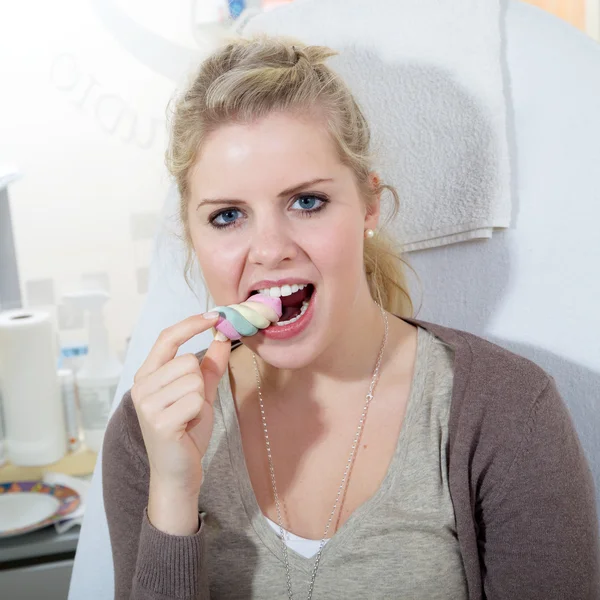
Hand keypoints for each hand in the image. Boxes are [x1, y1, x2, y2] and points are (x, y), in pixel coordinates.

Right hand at [131, 313, 230, 498]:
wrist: (178, 472)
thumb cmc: (186, 431)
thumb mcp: (200, 392)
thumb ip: (210, 365)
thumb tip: (222, 337)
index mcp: (147, 375)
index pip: (167, 338)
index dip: (191, 324)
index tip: (214, 315)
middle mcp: (141, 387)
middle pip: (188, 360)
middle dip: (199, 382)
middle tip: (191, 405)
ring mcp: (147, 404)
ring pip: (193, 379)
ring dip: (199, 398)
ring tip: (187, 416)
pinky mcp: (159, 422)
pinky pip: (195, 400)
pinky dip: (199, 412)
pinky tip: (187, 426)